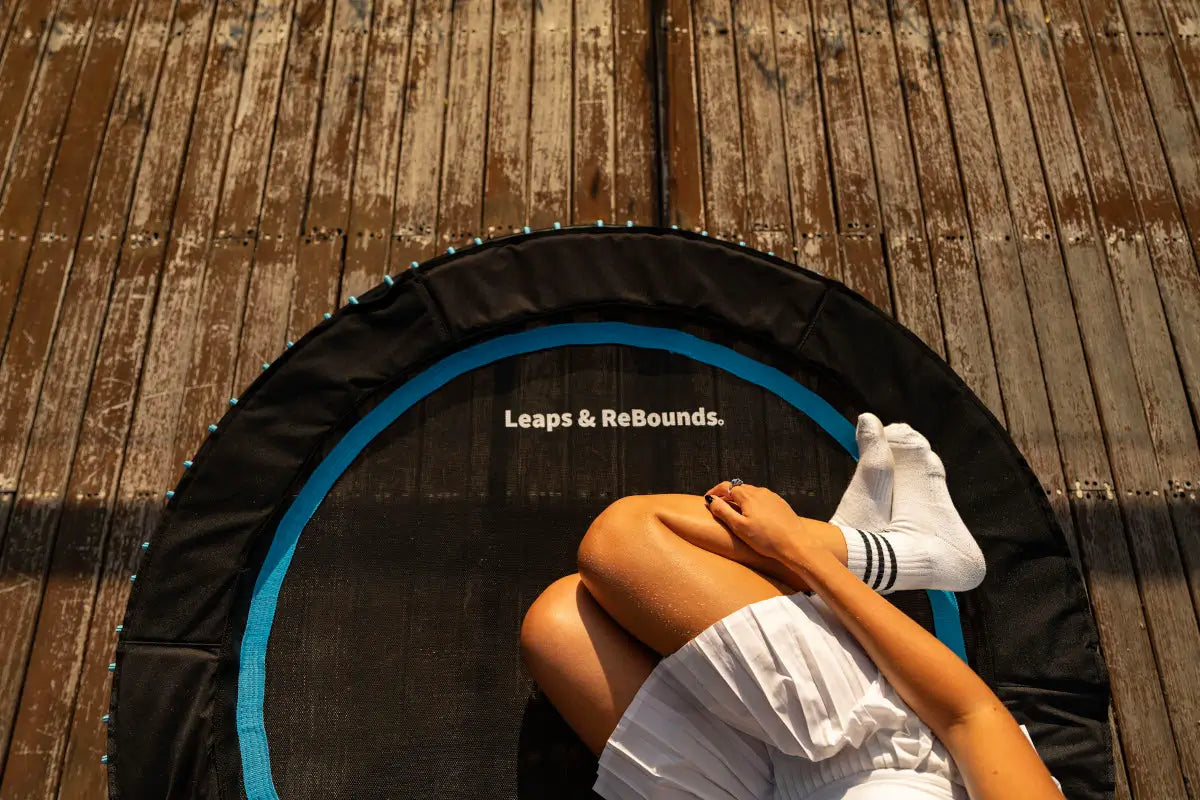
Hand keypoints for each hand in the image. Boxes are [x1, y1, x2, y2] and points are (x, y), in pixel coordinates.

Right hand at [704, 481, 825, 561]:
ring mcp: (772, 497)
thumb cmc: (766, 539)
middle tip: (719, 504)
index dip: (715, 491)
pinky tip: (754, 513)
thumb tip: (711, 499)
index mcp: (748, 496)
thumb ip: (723, 511)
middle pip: (739, 488)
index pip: (726, 486)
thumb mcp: (739, 527)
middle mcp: (760, 492)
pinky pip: (762, 498)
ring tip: (735, 509)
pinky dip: (753, 502)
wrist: (795, 544)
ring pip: (751, 492)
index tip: (708, 498)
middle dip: (727, 494)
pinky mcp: (780, 504)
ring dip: (740, 498)